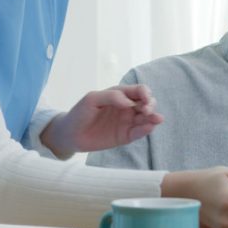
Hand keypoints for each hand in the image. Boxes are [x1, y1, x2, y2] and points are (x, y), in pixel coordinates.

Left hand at [41, 85, 163, 155]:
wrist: (70, 134)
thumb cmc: (80, 113)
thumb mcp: (92, 99)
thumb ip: (111, 96)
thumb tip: (130, 102)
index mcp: (120, 95)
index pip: (138, 91)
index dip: (145, 93)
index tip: (145, 98)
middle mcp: (127, 107)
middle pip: (147, 103)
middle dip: (150, 105)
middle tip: (146, 110)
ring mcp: (127, 122)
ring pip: (146, 118)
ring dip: (153, 117)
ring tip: (156, 119)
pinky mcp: (125, 136)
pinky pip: (139, 132)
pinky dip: (146, 130)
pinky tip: (149, 127)